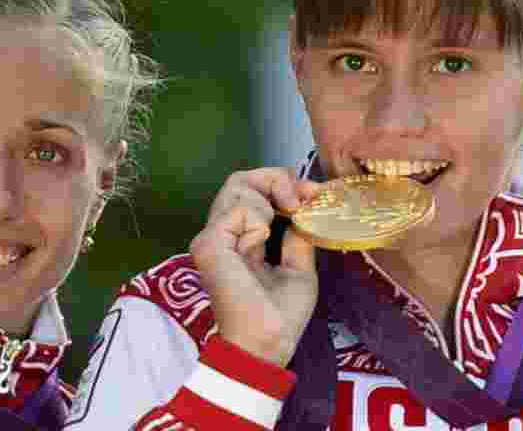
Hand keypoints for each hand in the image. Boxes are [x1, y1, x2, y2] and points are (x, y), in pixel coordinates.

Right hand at [191, 168, 322, 366]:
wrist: (268, 343)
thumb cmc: (280, 316)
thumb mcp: (298, 268)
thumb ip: (297, 238)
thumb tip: (303, 212)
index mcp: (238, 240)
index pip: (249, 192)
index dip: (281, 183)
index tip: (313, 193)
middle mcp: (220, 234)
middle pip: (241, 180)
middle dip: (277, 178)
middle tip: (303, 196)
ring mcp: (211, 237)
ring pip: (237, 185)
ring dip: (271, 196)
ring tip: (285, 221)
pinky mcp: (209, 243)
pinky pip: (238, 209)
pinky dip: (259, 218)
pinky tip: (262, 241)